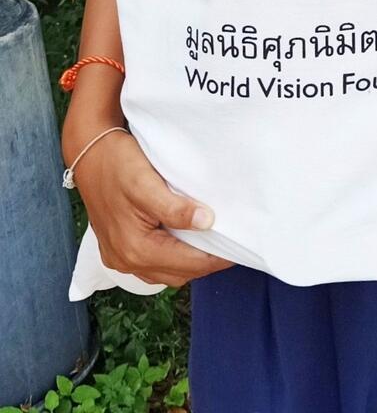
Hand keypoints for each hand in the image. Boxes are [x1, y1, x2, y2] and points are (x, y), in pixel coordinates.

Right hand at [70, 128, 234, 286]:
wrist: (88, 152)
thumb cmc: (117, 163)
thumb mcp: (146, 182)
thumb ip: (175, 208)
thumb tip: (206, 222)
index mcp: (135, 248)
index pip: (188, 263)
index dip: (216, 259)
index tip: (239, 249)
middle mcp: (125, 260)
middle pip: (178, 273)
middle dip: (205, 263)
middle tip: (230, 246)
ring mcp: (118, 257)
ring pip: (164, 273)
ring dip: (188, 263)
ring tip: (211, 244)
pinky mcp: (116, 249)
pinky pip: (150, 265)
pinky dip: (170, 259)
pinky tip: (183, 242)